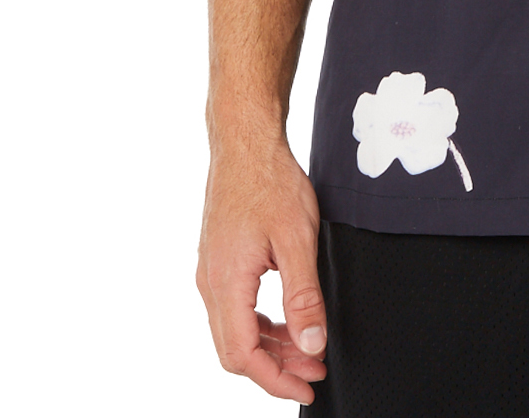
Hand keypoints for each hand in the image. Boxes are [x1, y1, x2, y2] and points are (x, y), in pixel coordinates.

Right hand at [197, 136, 329, 402]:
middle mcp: (210, 284)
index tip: (308, 386)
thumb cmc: (270, 181)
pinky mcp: (220, 263)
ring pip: (235, 330)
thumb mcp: (297, 238)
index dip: (275, 380)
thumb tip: (311, 345)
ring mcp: (212, 273)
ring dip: (272, 346)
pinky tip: (289, 321)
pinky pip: (236, 309)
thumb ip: (303, 295)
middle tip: (317, 368)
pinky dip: (262, 324)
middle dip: (278, 367)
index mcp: (225, 283)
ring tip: (309, 348)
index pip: (241, 355)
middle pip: (236, 349)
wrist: (245, 142)